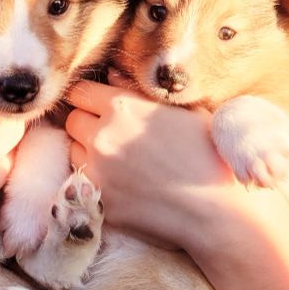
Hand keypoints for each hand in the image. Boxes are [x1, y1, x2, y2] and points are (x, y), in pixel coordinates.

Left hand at [64, 69, 235, 247]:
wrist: (215, 213)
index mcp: (123, 108)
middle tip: (113, 133)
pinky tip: (123, 183)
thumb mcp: (185, 112)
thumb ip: (141, 92)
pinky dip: (95, 179)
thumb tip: (112, 76)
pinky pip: (83, 182)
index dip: (89, 96)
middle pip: (72, 120)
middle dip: (87, 122)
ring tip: (120, 160)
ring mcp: (96, 172)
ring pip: (74, 151)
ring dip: (88, 151)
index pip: (80, 91)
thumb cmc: (209, 157)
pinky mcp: (96, 202)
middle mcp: (102, 137)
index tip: (99, 104)